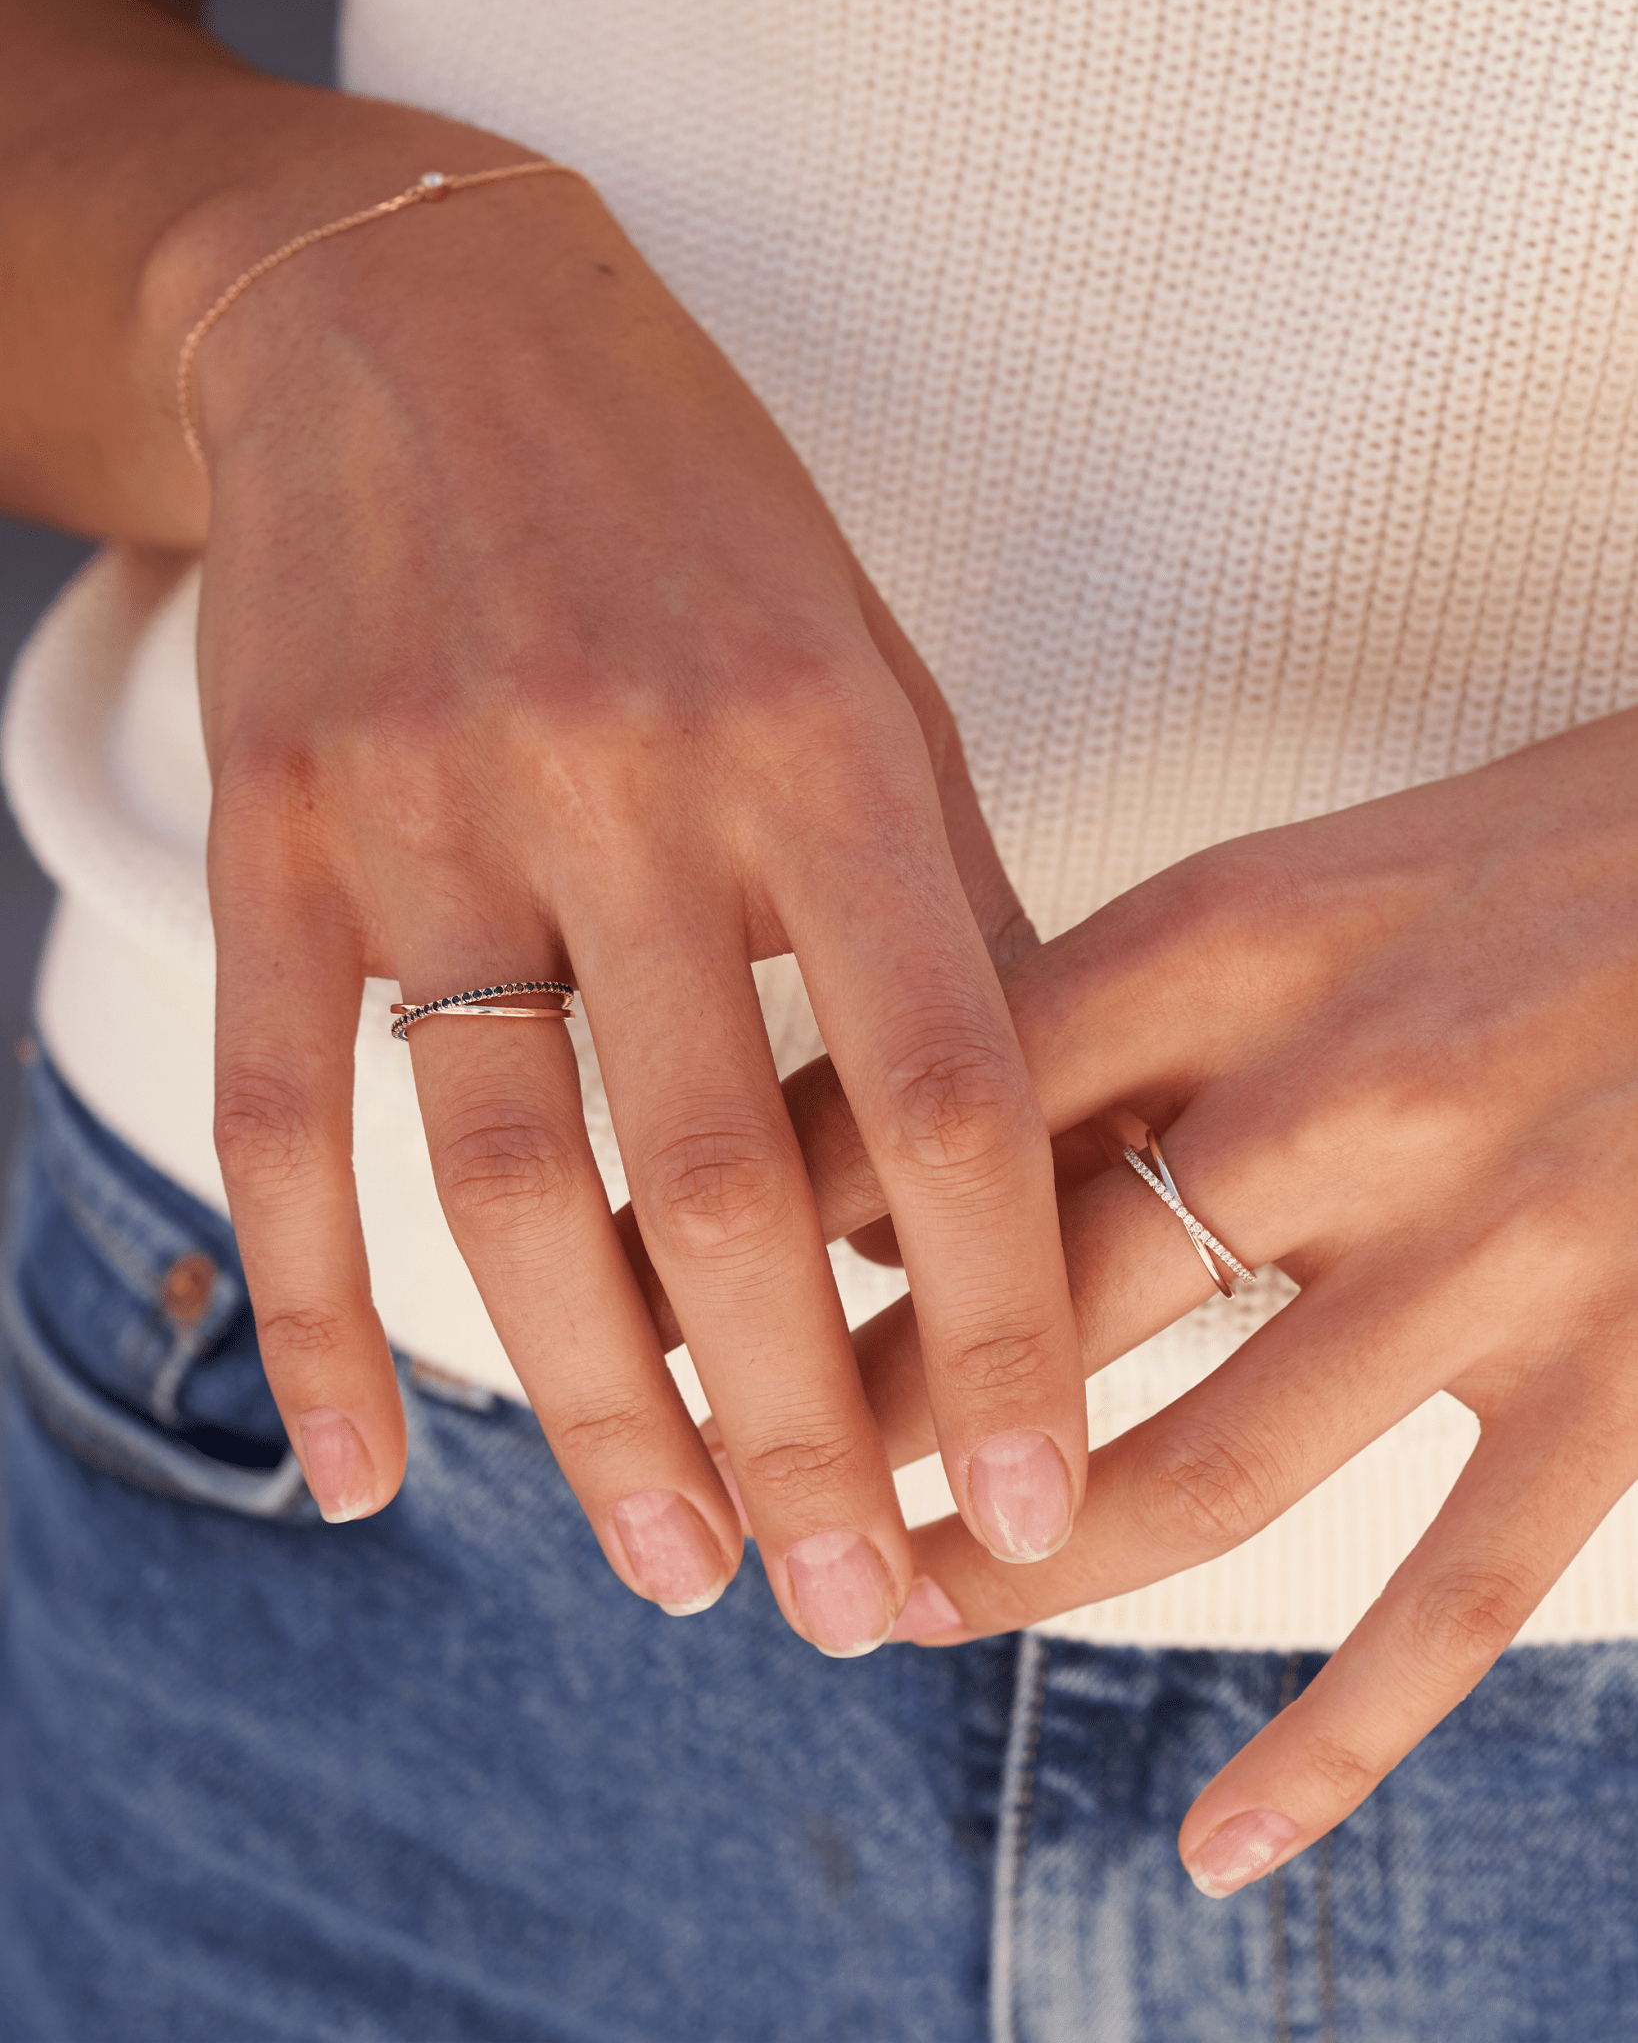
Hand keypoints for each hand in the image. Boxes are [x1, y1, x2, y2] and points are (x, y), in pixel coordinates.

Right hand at [174, 133, 1086, 1654]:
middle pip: (720, 1179)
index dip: (990, 1322)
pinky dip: (316, 1307)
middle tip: (848, 1606)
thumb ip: (941, 911)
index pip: (941, 1091)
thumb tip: (1019, 1166)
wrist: (423, 315)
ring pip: (506, 1177)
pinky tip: (356, 1463)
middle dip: (798, 1427)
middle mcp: (632, 783)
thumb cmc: (694, 517)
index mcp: (823, 743)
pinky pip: (281, 1110)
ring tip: (670, 1564)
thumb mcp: (870, 672)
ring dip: (590, 1407)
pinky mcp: (277, 832)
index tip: (1026, 1503)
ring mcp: (433, 809)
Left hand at [757, 708, 1637, 1871]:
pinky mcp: (1621, 1376)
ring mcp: (1494, 1244)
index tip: (653, 1298)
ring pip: (1200, 1466)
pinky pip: (1452, 1594)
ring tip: (896, 1611)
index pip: (938, 1103)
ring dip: (1021, 1572)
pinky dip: (1331, 1743)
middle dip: (861, 1424)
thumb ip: (1093, 1016)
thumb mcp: (1282, 885)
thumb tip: (877, 1175)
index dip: (769, 1221)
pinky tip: (1218, 1838)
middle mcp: (1348, 1089)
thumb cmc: (1515, 863)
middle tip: (750, 1496)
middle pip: (1033, 1300)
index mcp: (1239, 936)